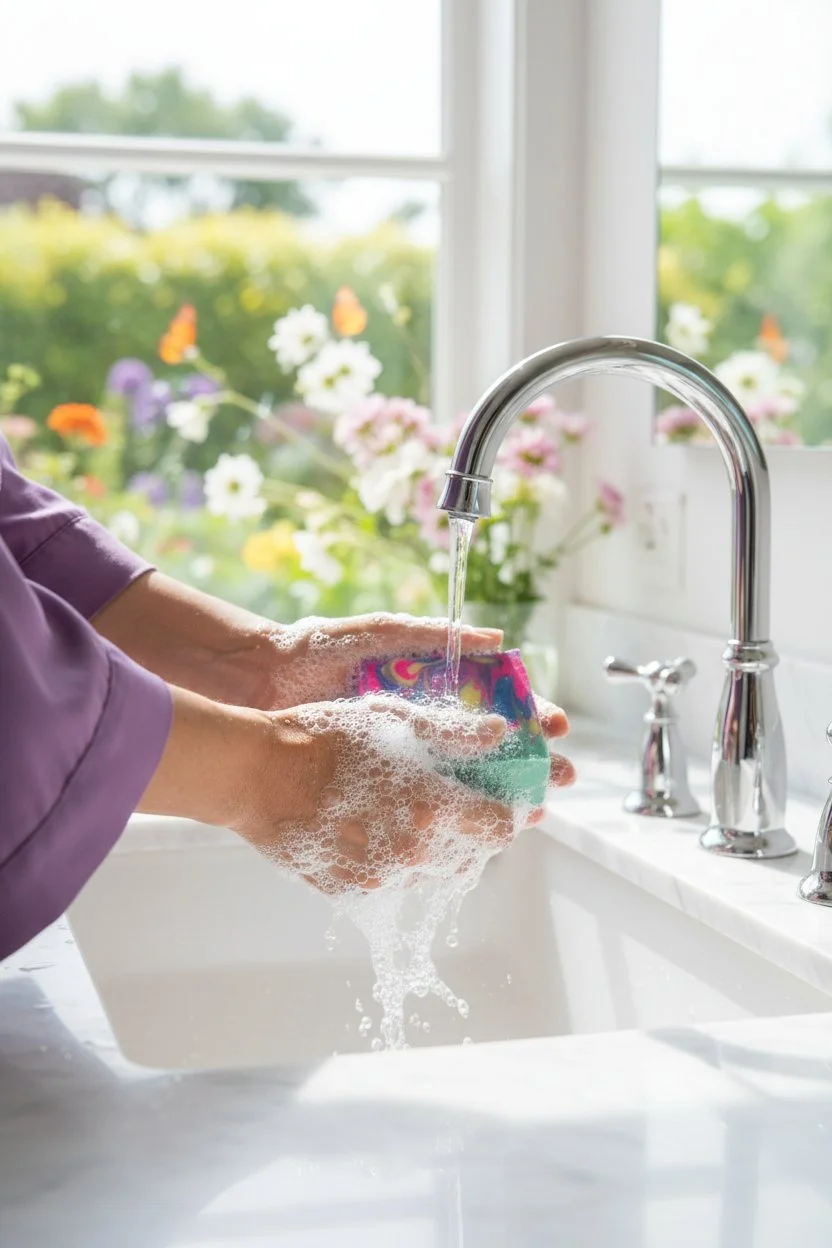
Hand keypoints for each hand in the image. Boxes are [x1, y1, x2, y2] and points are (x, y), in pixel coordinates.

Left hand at [100, 577, 573, 788]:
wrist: (257, 682)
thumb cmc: (318, 649)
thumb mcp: (380, 635)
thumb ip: (433, 634)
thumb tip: (496, 637)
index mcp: (431, 685)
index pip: (494, 703)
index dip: (529, 716)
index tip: (556, 727)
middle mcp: (420, 724)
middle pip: (489, 751)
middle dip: (527, 764)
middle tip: (557, 776)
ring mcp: (398, 758)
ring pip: (459, 785)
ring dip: (496, 799)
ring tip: (526, 811)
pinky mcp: (372, 785)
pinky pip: (415, 806)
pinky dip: (445, 819)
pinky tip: (469, 832)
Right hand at [232, 696, 570, 893]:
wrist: (255, 774)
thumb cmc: (324, 735)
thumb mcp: (394, 719)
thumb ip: (455, 733)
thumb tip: (504, 734)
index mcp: (432, 811)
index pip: (497, 827)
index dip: (509, 812)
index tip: (508, 800)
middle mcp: (412, 855)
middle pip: (470, 855)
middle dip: (474, 830)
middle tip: (462, 802)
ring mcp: (379, 880)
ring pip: (430, 871)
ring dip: (435, 847)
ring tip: (414, 811)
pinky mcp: (350, 893)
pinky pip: (390, 880)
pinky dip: (394, 859)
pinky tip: (375, 827)